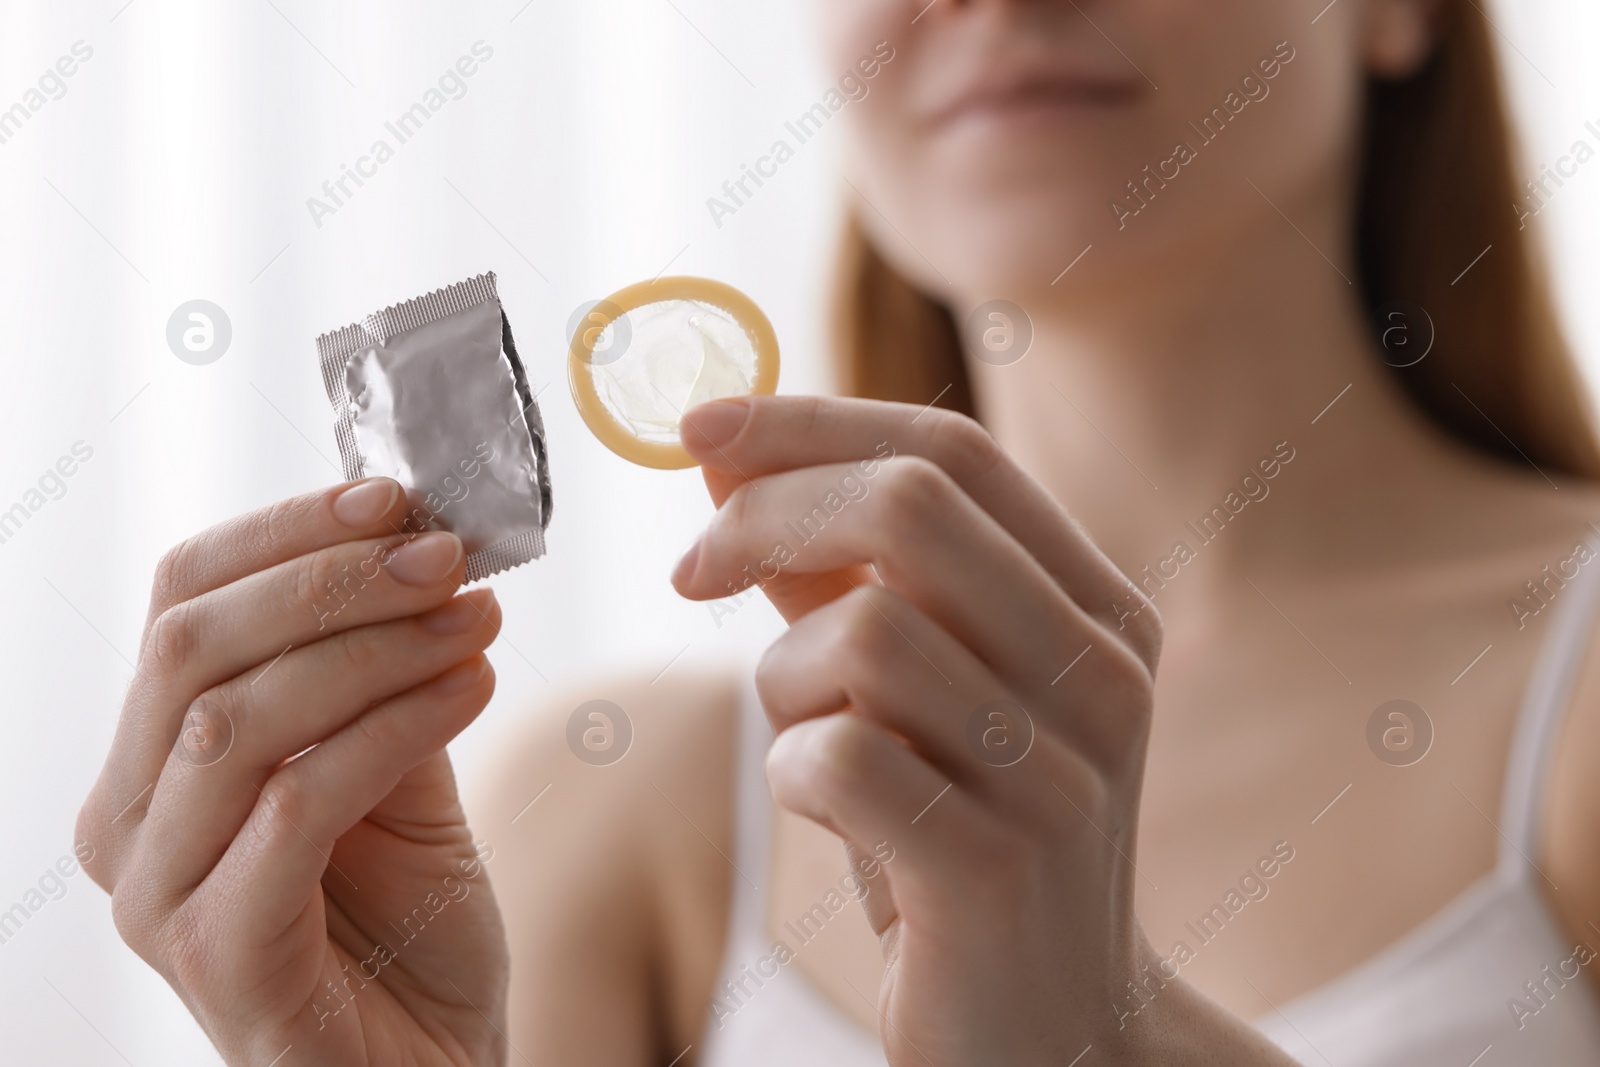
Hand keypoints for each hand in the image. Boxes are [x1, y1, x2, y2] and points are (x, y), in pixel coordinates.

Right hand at [77, 481, 509, 1065]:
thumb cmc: (407, 925)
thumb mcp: (395, 769)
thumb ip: (380, 673)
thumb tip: (421, 546)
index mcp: (151, 761)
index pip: (181, 602)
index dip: (283, 533)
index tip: (395, 494)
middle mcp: (128, 824)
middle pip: (193, 646)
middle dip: (330, 579)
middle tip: (447, 553)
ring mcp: (160, 896)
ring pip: (240, 717)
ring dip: (375, 646)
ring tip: (478, 616)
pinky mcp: (221, 955)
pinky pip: (301, 802)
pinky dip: (396, 725)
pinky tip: (477, 685)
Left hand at [673, 396, 1294, 1065]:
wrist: (1055, 1033)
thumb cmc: (965, 837)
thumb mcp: (920, 693)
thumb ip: (839, 570)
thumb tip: (726, 453)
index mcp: (1099, 610)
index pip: (954, 452)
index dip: (812, 420)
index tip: (696, 425)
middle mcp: (1102, 675)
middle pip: (911, 507)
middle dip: (767, 511)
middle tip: (691, 567)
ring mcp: (1059, 774)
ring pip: (863, 635)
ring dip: (782, 678)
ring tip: (798, 735)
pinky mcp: (993, 871)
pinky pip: (837, 758)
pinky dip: (791, 769)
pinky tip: (820, 806)